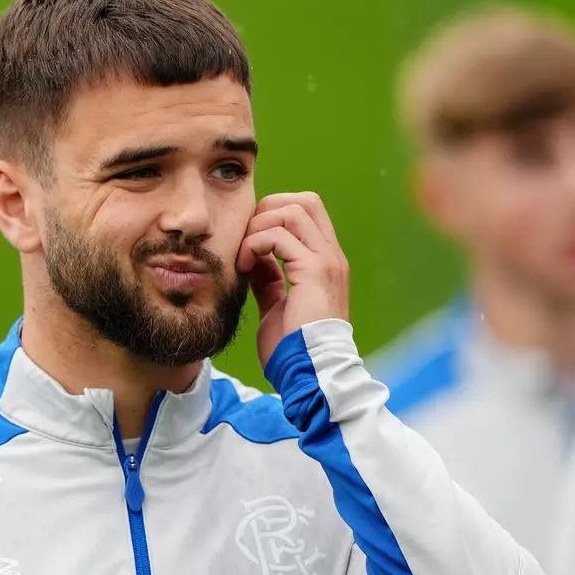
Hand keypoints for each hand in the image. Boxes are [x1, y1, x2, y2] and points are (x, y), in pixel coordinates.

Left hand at [237, 192, 349, 368]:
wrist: (308, 373)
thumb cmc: (292, 349)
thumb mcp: (276, 306)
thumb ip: (268, 280)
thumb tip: (253, 260)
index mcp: (326, 263)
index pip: (306, 214)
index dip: (274, 216)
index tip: (248, 241)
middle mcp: (331, 256)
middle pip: (304, 201)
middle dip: (268, 209)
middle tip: (245, 238)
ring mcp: (326, 261)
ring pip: (292, 210)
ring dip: (258, 227)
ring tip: (242, 256)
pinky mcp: (314, 270)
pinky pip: (279, 235)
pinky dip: (255, 243)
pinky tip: (243, 265)